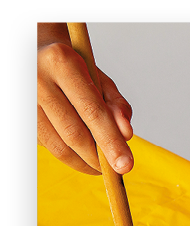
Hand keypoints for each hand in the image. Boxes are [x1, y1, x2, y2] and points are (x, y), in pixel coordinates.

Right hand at [37, 22, 133, 174]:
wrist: (35, 48)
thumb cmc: (72, 65)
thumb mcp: (99, 77)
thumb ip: (116, 105)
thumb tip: (127, 135)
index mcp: (62, 62)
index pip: (92, 112)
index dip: (111, 142)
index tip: (125, 165)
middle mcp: (37, 78)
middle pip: (74, 133)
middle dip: (98, 159)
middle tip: (115, 170)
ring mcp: (23, 96)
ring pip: (56, 145)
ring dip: (82, 162)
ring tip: (99, 165)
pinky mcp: (18, 112)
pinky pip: (45, 143)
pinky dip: (67, 152)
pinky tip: (79, 150)